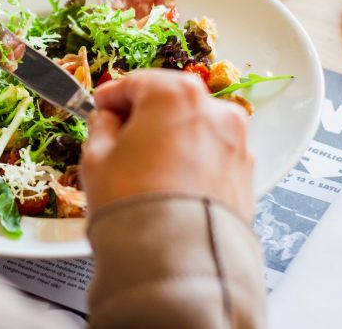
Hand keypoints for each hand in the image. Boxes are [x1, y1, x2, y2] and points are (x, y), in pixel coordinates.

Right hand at [82, 69, 253, 220]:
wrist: (177, 259)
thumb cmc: (134, 203)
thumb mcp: (96, 157)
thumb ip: (101, 126)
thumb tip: (107, 120)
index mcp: (174, 94)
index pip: (135, 82)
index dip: (111, 95)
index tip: (100, 106)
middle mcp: (213, 109)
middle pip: (169, 99)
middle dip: (143, 113)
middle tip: (118, 133)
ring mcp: (235, 141)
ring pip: (193, 126)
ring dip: (169, 135)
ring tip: (144, 163)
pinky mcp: (245, 172)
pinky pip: (210, 153)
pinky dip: (191, 157)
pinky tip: (169, 180)